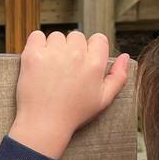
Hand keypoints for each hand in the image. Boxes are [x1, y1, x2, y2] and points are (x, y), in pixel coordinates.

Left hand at [8, 30, 129, 159]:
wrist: (44, 123)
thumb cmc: (73, 114)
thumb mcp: (104, 100)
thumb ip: (118, 76)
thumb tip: (125, 56)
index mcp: (94, 64)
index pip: (99, 39)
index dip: (91, 50)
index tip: (83, 63)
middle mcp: (75, 54)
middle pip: (77, 36)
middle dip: (72, 49)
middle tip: (65, 69)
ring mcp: (53, 53)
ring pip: (57, 36)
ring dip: (54, 48)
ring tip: (51, 69)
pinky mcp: (33, 54)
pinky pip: (37, 36)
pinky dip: (37, 44)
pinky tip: (39, 61)